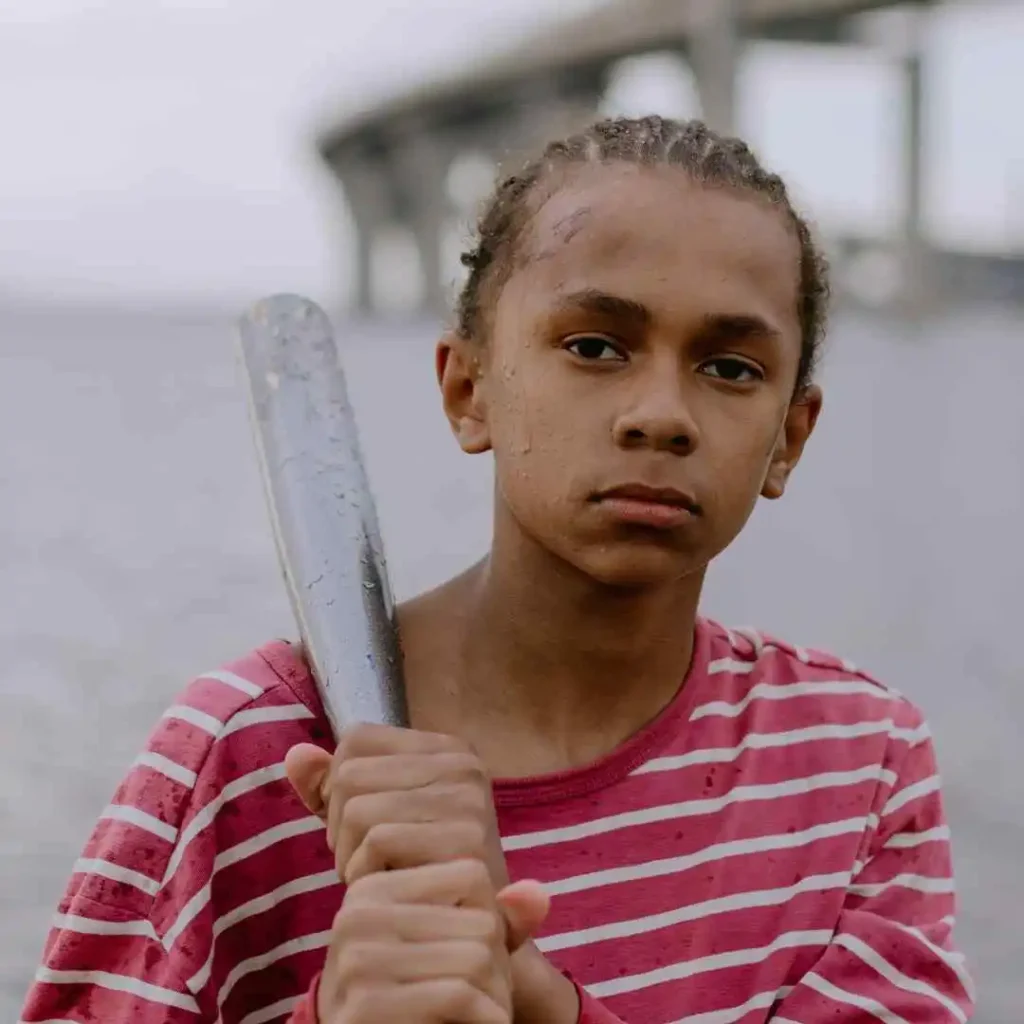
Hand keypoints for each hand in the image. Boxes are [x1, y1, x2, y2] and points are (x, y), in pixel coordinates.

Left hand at [285, 727, 575, 1022]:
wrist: (469, 942)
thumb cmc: (417, 876)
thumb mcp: (374, 822)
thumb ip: (333, 788)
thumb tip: (295, 755)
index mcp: (446, 749)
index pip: (356, 742)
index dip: (338, 789)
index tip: (361, 831)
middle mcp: (463, 764)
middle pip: (349, 775)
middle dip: (339, 828)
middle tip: (369, 863)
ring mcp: (468, 799)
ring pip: (356, 809)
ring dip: (350, 856)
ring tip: (379, 877)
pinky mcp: (466, 839)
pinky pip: (376, 840)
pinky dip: (365, 873)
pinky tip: (387, 890)